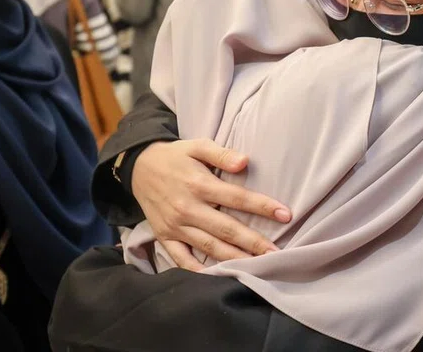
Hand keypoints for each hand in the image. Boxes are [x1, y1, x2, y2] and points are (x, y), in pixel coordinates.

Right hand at [131, 140, 291, 270]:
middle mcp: (188, 208)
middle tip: (277, 254)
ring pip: (209, 246)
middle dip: (254, 242)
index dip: (262, 206)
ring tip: (258, 267)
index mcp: (199, 185)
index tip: (285, 214)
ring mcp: (176, 226)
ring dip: (235, 258)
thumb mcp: (197, 145)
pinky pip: (182, 258)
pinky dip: (197, 271)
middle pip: (226, 229)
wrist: (137, 167)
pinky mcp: (165, 237)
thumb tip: (245, 162)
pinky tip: (218, 277)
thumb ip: (221, 154)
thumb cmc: (175, 156)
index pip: (237, 198)